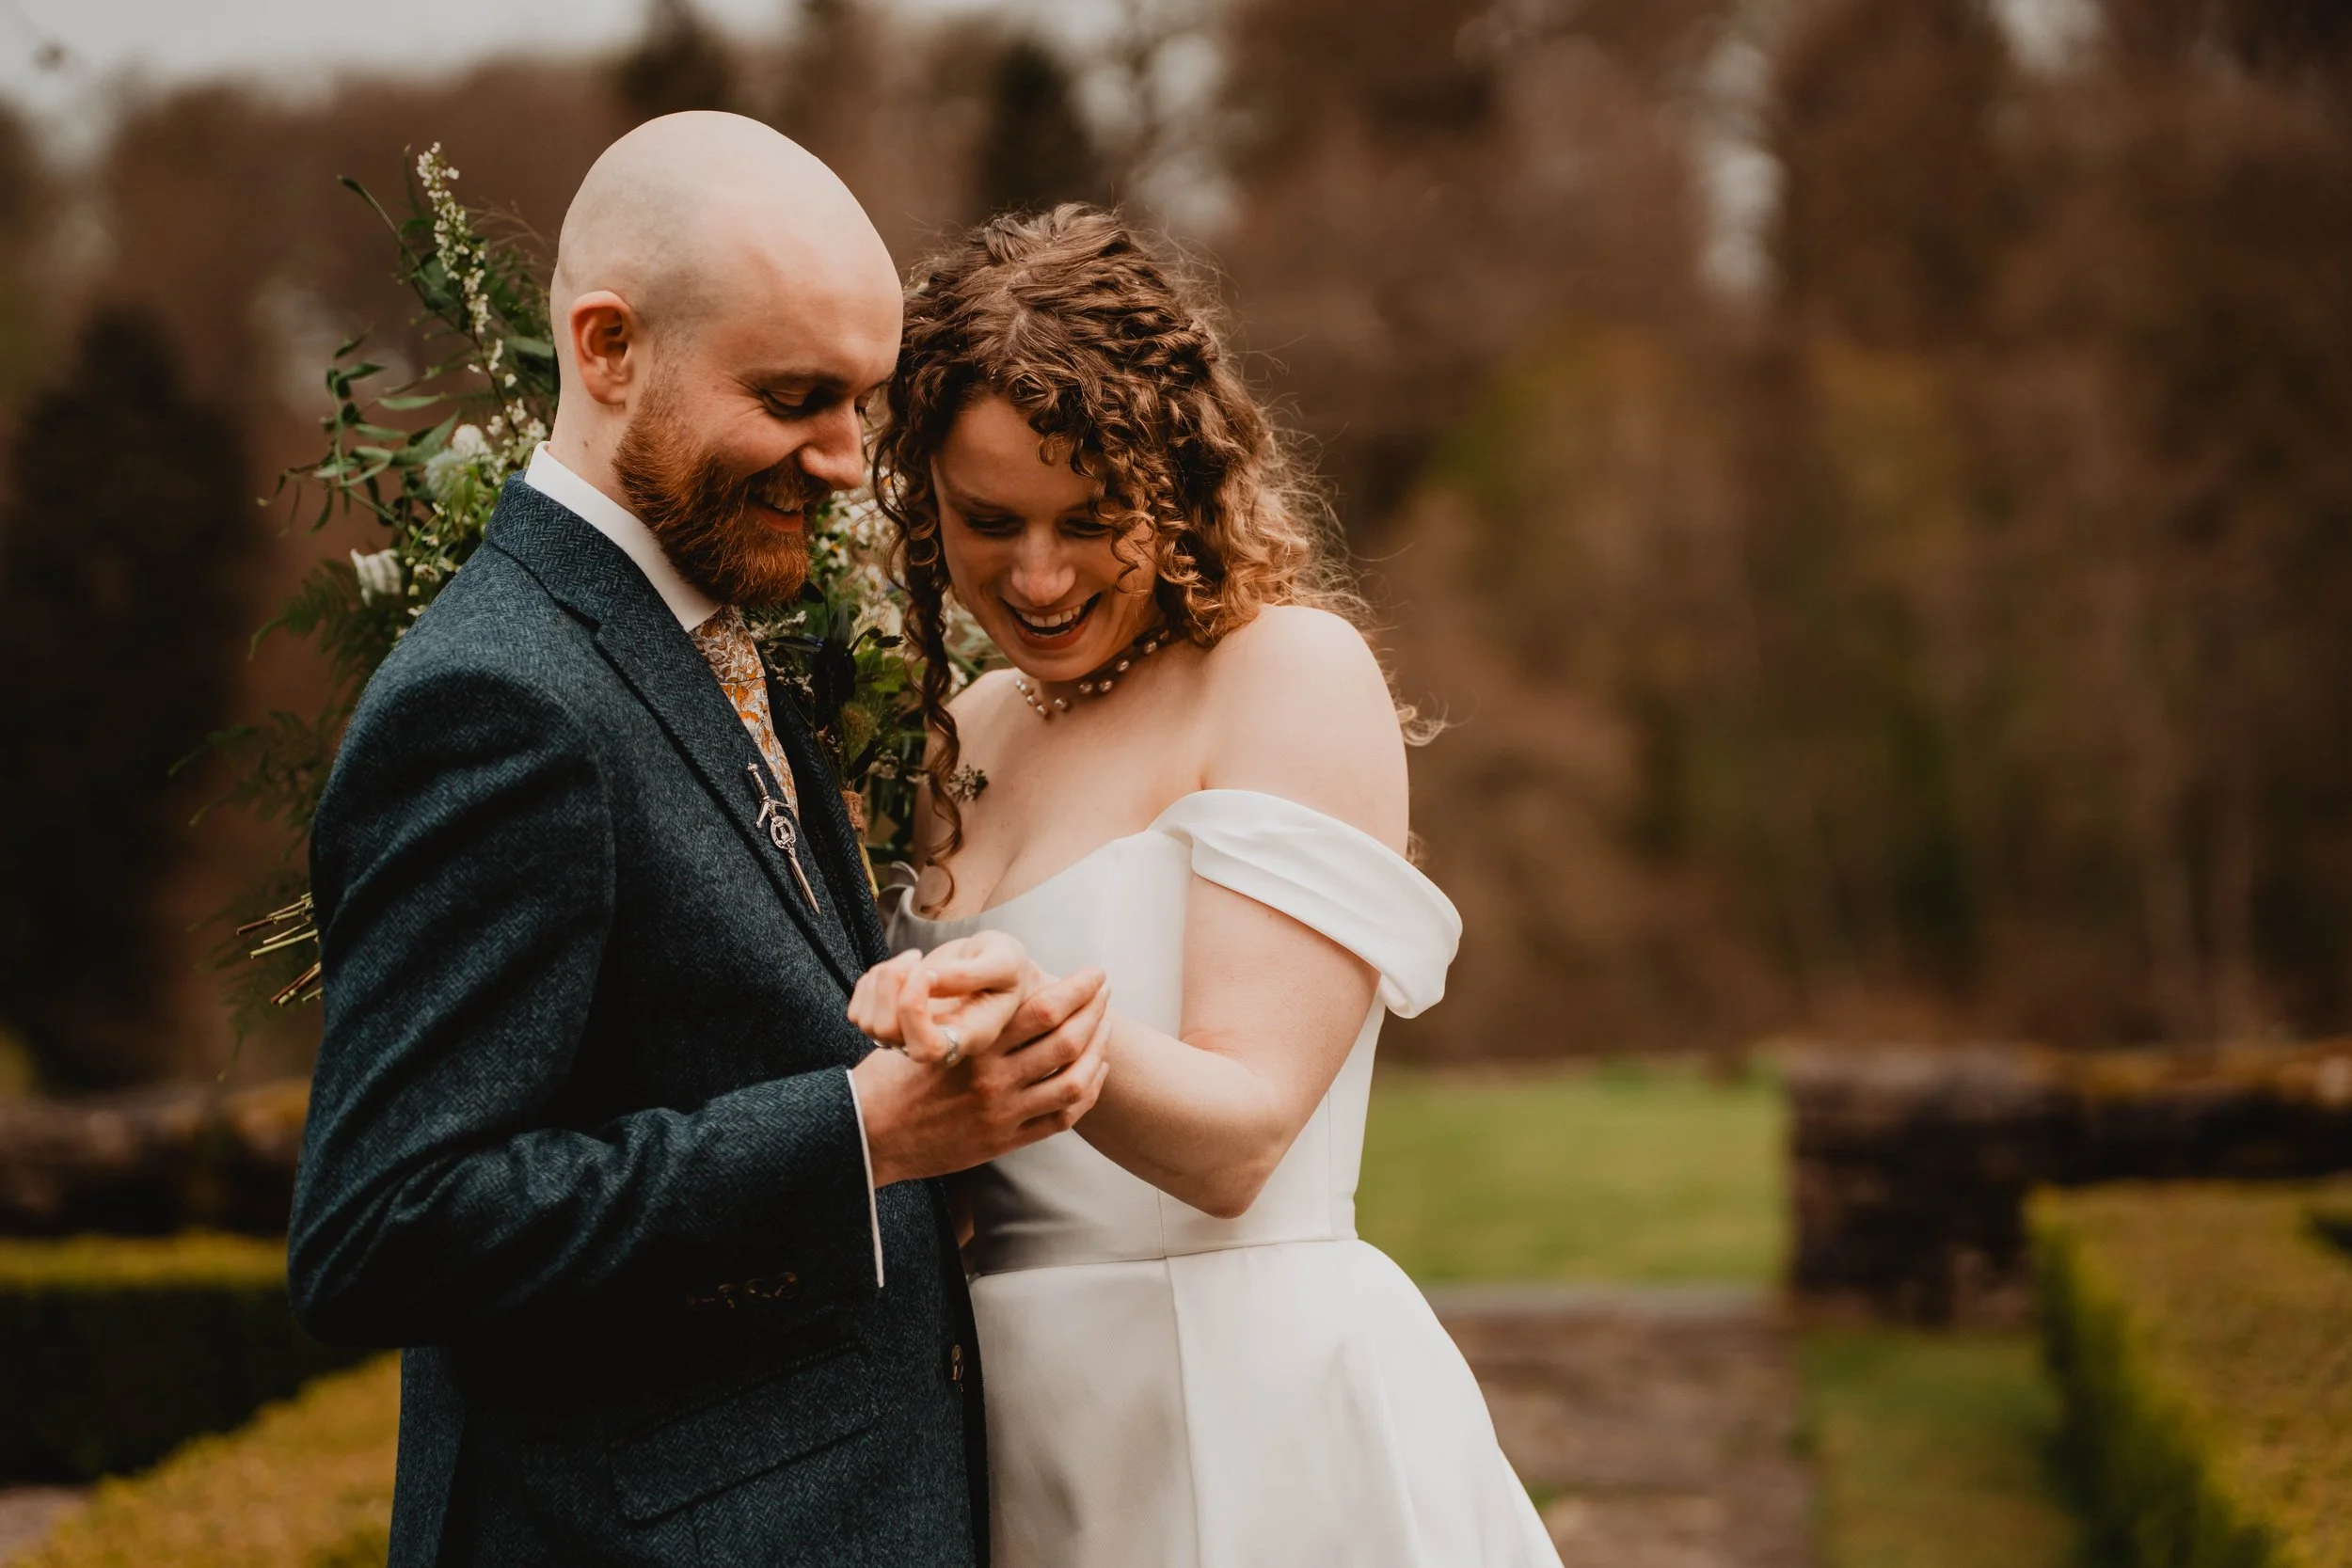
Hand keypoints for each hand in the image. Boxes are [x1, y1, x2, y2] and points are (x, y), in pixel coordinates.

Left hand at [845, 933, 1042, 1066]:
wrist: (997, 971)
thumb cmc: (1007, 968)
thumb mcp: (1004, 960)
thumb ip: (969, 973)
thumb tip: (928, 978)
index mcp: (970, 1036)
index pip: (926, 1048)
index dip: (912, 1008)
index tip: (927, 972)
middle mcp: (937, 1045)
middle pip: (886, 1032)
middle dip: (892, 983)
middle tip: (917, 957)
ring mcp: (911, 1040)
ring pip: (867, 1022)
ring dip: (882, 978)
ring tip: (912, 960)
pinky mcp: (891, 1027)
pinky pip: (858, 1013)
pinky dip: (871, 983)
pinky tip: (900, 971)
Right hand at [850, 965, 1112, 1186]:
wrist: (868, 1135)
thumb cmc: (891, 1076)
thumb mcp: (922, 1031)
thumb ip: (963, 1011)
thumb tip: (993, 978)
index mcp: (974, 1043)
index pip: (1045, 1008)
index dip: (1079, 988)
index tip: (1094, 974)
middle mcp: (994, 1078)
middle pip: (1068, 1040)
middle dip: (1096, 1012)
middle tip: (1105, 993)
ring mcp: (1002, 1113)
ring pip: (1074, 1080)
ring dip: (1099, 1051)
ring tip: (1105, 1030)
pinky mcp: (1004, 1141)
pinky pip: (1062, 1117)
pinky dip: (1086, 1092)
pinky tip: (1093, 1073)